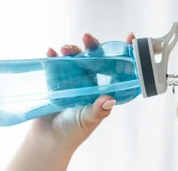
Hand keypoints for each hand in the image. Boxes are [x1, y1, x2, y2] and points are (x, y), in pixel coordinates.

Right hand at [32, 32, 136, 146]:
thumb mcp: (89, 120)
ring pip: (75, 58)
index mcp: (102, 89)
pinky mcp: (55, 80)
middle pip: (94, 57)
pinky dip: (53, 56)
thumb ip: (98, 110)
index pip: (116, 68)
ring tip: (65, 49)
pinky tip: (51, 52)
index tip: (129, 37)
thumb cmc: (73, 132)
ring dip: (71, 50)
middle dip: (92, 45)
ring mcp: (72, 79)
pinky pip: (55, 64)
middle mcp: (89, 81)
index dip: (123, 52)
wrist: (48, 140)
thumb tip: (109, 99)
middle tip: (87, 38)